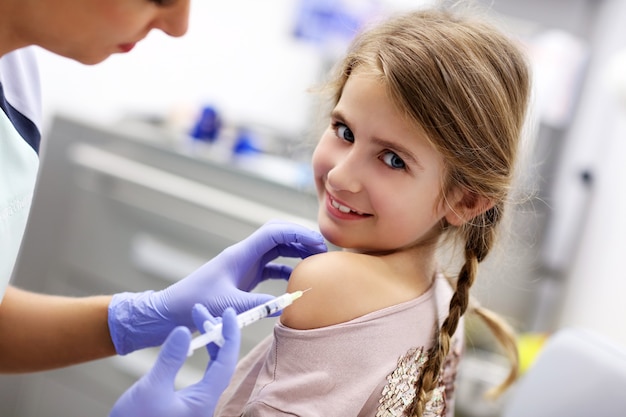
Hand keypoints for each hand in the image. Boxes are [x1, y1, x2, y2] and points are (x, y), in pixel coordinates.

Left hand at [109, 220, 325, 353]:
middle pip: (278, 235)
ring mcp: (244, 264)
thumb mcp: (228, 306)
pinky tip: (297, 278)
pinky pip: (271, 265)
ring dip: (296, 251)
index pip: (274, 233)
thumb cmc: (194, 304)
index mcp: (240, 254)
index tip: (318, 243)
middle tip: (322, 250)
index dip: (298, 233)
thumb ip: (258, 305)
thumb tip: (287, 304)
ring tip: (316, 261)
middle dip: (301, 238)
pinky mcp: (244, 276)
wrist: (171, 310)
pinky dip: (286, 268)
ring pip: (276, 249)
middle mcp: (244, 254)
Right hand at [109, 308, 239, 416]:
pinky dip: (200, 356)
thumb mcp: (151, 388)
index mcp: (204, 399)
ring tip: (199, 322)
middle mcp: (205, 402)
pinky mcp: (187, 405)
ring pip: (212, 368)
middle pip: (221, 362)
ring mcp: (197, 404)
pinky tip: (191, 346)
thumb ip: (169, 359)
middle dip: (216, 334)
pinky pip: (202, 375)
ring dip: (208, 344)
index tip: (230, 312)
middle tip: (202, 311)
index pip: (226, 360)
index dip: (230, 334)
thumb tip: (183, 330)